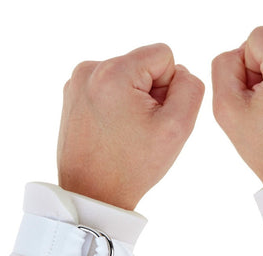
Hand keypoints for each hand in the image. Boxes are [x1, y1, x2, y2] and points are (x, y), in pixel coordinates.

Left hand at [57, 44, 204, 209]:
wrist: (93, 193)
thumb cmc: (134, 166)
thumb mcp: (178, 128)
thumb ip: (190, 88)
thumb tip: (180, 72)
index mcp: (114, 72)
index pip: (163, 55)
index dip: (169, 88)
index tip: (154, 117)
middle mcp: (89, 70)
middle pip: (143, 65)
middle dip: (150, 94)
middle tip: (140, 129)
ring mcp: (76, 82)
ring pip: (128, 77)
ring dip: (134, 100)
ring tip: (126, 132)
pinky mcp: (72, 95)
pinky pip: (110, 88)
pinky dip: (117, 105)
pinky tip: (114, 131)